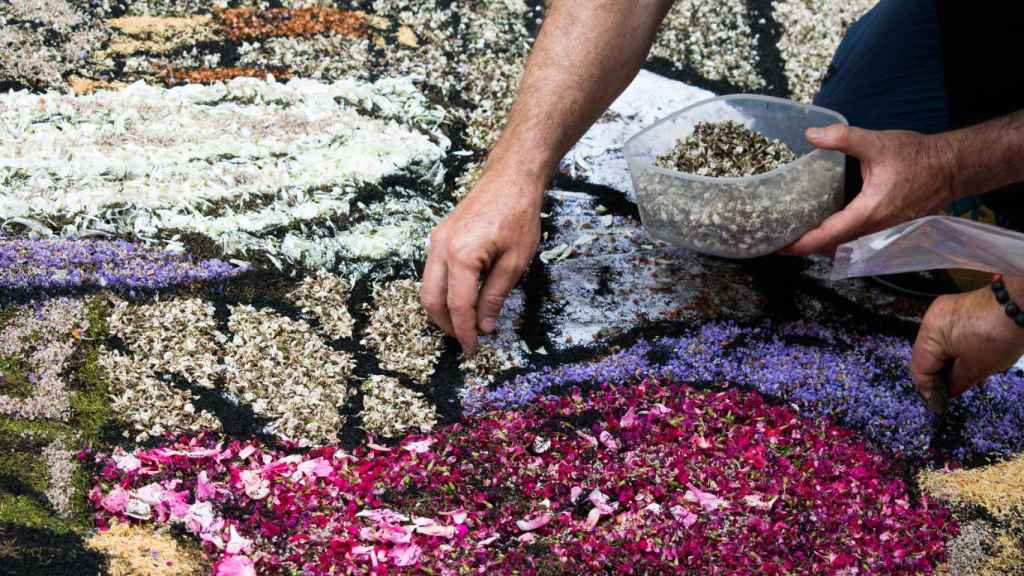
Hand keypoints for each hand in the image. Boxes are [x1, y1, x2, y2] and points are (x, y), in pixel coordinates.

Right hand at [420, 169, 541, 354]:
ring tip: (464, 324)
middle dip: (447, 325)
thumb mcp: (515, 262)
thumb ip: (495, 296)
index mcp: (461, 255)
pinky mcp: (438, 237)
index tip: (472, 349)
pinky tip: (460, 299)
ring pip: (427, 287)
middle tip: (467, 340)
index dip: (464, 331)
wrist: (510, 179)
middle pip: (432, 300)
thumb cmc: (518, 215)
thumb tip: (483, 325)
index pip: (458, 306)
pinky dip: (442, 291)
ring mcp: (436, 241)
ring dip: (442, 310)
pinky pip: (432, 272)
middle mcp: (441, 248)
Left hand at [782, 124, 957, 255]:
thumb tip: (811, 135)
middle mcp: (876, 228)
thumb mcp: (877, 143)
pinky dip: (840, 238)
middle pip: (834, 246)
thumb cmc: (918, 157)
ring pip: (847, 245)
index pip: (829, 235)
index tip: (782, 247)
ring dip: (823, 244)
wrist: (953, 167)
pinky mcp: (890, 228)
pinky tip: (828, 227)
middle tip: (782, 241)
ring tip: (799, 236)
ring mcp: (885, 231)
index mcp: (869, 212)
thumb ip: (843, 138)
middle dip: (807, 247)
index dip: (803, 244)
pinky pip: (859, 239)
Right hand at [911, 283, 1023, 405]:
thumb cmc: (998, 335)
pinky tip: (975, 360)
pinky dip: (960, 349)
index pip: (920, 367)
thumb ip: (956, 382)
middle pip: (929, 355)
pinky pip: (952, 334)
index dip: (928, 389)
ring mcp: (945, 311)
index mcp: (930, 333)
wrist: (1022, 304)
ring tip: (971, 378)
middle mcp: (932, 319)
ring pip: (942, 345)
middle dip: (942, 375)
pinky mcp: (960, 308)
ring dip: (953, 363)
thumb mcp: (977, 367)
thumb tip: (948, 391)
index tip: (939, 405)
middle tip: (956, 391)